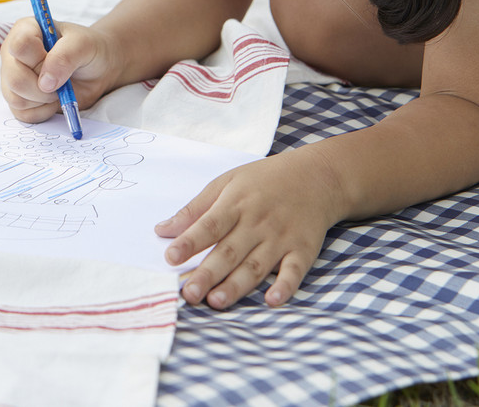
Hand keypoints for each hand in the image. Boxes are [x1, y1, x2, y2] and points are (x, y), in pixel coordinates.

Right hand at [0, 17, 122, 121]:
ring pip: (16, 99)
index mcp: (25, 30)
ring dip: (44, 100)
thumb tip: (45, 83)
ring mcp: (11, 77)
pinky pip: (23, 114)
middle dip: (43, 87)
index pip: (19, 45)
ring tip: (59, 88)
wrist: (95, 69)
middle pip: (15, 78)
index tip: (55, 61)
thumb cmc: (87, 49)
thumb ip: (65, 56)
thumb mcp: (83, 44)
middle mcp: (13, 54)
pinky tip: (53, 99)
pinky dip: (43, 111)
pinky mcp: (17, 99)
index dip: (38, 60)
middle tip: (62, 82)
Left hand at [156, 147, 342, 308]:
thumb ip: (195, 208)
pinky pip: (294, 271)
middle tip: (188, 294)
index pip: (209, 224)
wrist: (316, 177)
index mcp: (236, 202)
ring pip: (256, 266)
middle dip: (208, 273)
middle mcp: (257, 221)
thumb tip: (162, 230)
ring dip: (237, 285)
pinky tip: (272, 300)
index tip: (170, 256)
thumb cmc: (264, 180)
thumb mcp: (227, 182)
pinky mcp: (302, 250)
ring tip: (216, 302)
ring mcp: (281, 237)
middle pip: (229, 251)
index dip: (190, 241)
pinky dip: (285, 286)